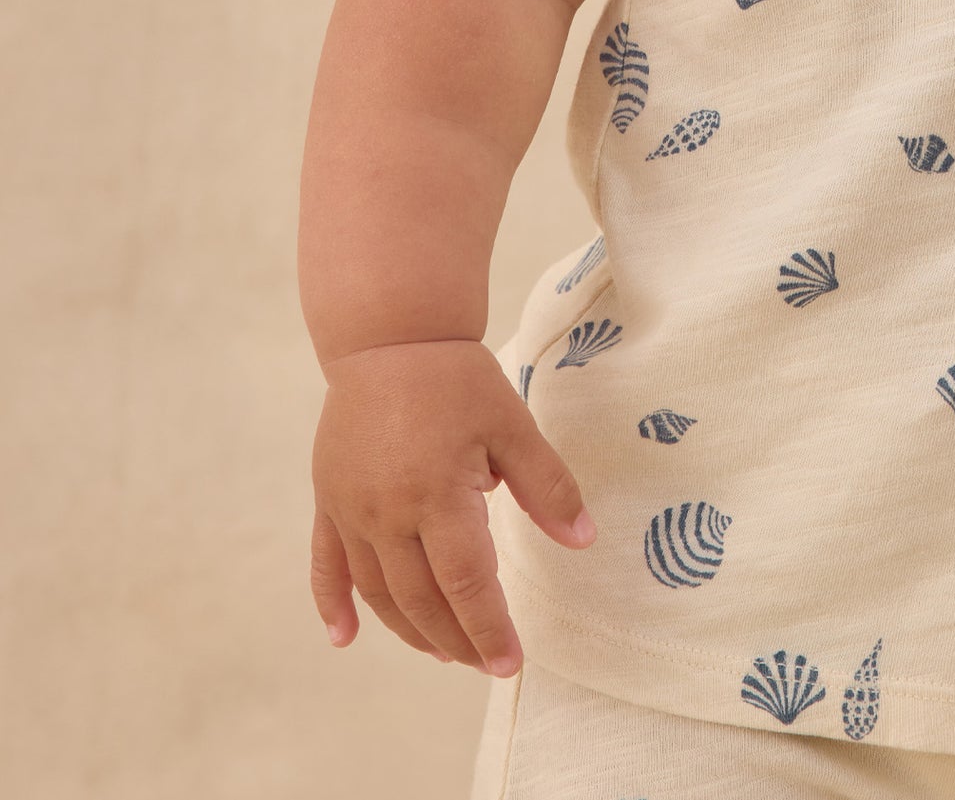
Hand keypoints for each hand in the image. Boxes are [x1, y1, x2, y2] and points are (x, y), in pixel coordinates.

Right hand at [309, 337, 595, 674]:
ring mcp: (351, 511)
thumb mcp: (512, 424)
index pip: (467, 582)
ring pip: (377, 592)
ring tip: (442, 652)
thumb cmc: (457, 379)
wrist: (390, 338)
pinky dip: (332, 605)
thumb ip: (547, 485)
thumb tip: (583, 539)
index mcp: (437, 494)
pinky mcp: (329, 500)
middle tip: (484, 663)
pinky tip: (342, 638)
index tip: (510, 663)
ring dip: (408, 630)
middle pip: (421, 599)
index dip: (489, 628)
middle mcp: (387, 513)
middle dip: (456, 639)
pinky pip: (325, 565)